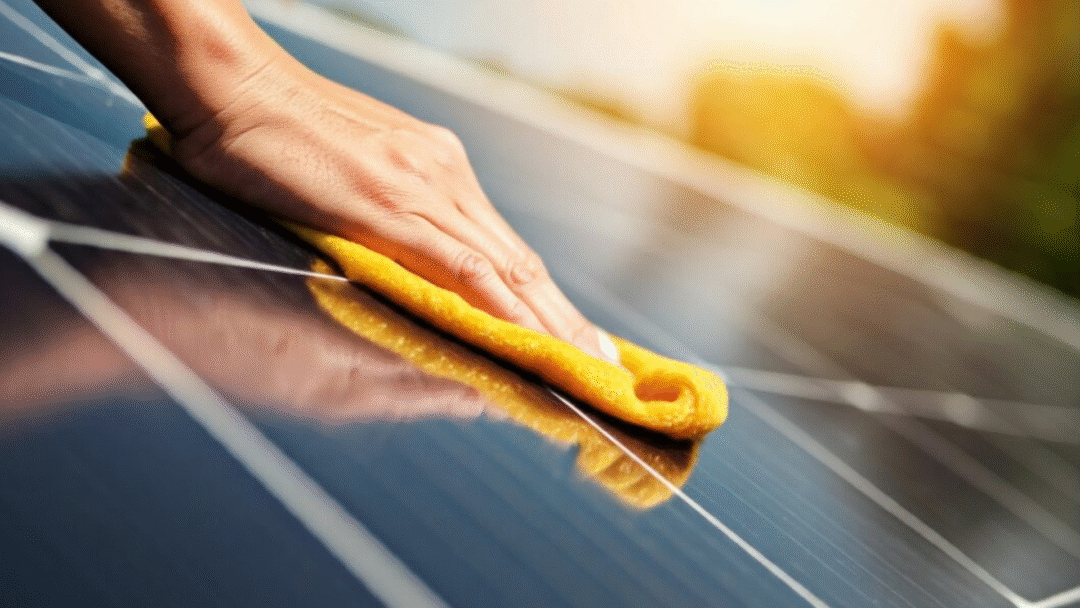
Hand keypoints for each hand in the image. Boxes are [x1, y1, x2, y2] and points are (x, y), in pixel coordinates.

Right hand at [168, 51, 616, 363]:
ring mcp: (421, 190)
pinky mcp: (386, 207)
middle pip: (520, 265)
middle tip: (607, 368)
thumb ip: (394, 229)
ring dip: (549, 324)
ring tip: (585, 367)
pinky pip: (458, 267)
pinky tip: (524, 340)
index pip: (505, 253)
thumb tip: (429, 284)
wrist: (232, 87)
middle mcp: (445, 181)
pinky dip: (498, 308)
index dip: (546, 302)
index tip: (577, 340)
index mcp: (439, 175)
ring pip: (503, 270)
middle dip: (566, 322)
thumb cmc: (276, 135)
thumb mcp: (351, 182)